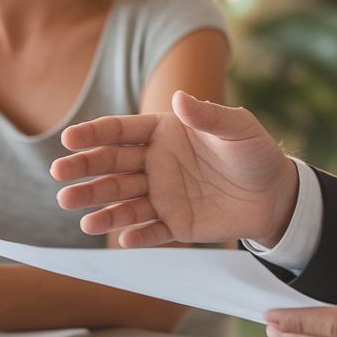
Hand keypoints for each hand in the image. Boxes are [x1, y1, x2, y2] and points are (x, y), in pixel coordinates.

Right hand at [51, 91, 298, 247]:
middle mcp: (156, 163)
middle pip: (113, 166)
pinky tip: (122, 239)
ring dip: (101, 207)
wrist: (276, 192)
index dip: (94, 135)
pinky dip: (137, 235)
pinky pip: (152, 230)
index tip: (68, 140)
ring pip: (125, 201)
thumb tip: (180, 97)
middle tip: (61, 177)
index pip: (121, 131)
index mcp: (164, 132)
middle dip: (85, 171)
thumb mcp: (237, 128)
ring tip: (81, 217)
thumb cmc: (254, 151)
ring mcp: (163, 194)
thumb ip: (208, 115)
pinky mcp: (176, 224)